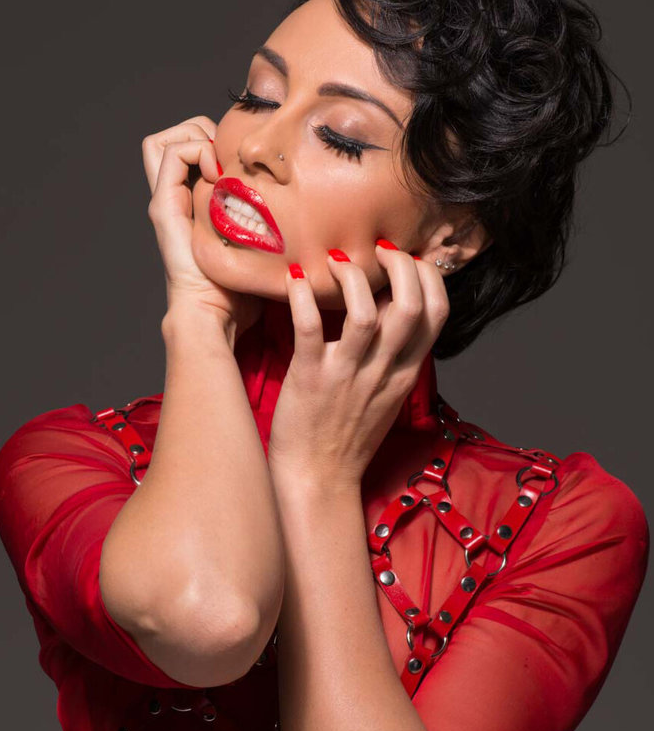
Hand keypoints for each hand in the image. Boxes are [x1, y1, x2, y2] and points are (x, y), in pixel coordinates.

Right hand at [142, 116, 263, 338]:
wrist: (214, 313)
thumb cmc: (239, 291)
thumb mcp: (258, 247)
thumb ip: (266, 227)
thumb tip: (304, 215)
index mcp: (193, 206)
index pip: (193, 155)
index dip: (215, 143)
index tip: (242, 162)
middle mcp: (174, 200)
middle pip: (171, 142)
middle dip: (200, 131)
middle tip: (228, 155)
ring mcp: (165, 200)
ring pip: (163, 141)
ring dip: (194, 137)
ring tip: (219, 162)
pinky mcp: (163, 205)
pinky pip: (169, 153)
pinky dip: (195, 150)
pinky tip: (216, 171)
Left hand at [267, 244, 449, 485]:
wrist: (318, 480)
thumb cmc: (348, 435)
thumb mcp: (386, 394)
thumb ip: (393, 352)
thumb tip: (388, 302)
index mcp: (405, 373)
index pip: (437, 314)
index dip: (430, 277)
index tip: (410, 258)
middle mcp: (382, 371)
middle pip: (410, 306)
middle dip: (400, 265)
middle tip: (379, 250)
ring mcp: (346, 375)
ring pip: (363, 313)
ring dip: (352, 277)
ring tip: (335, 260)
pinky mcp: (309, 377)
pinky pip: (309, 328)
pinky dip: (301, 296)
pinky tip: (293, 279)